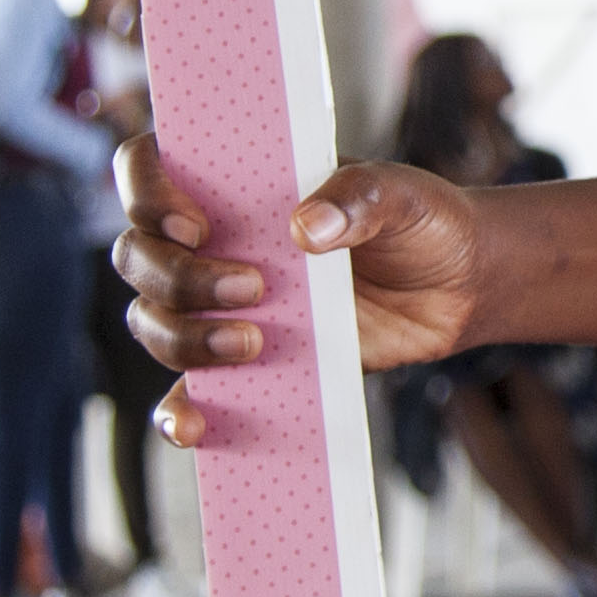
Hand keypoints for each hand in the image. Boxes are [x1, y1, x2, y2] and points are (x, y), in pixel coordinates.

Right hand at [109, 125, 499, 435]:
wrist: (458, 286)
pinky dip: (179, 410)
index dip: (147, 193)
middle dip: (179, 277)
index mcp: (234, 182)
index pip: (147, 170)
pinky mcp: (243, 359)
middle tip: (256, 287)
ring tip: (254, 343)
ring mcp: (220, 303)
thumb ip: (360, 197)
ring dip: (186, 338)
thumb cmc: (419, 222)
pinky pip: (187, 391)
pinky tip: (192, 427)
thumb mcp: (401, 194)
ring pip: (155, 321)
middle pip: (139, 256)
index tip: (195, 224)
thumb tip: (307, 228)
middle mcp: (211, 241)